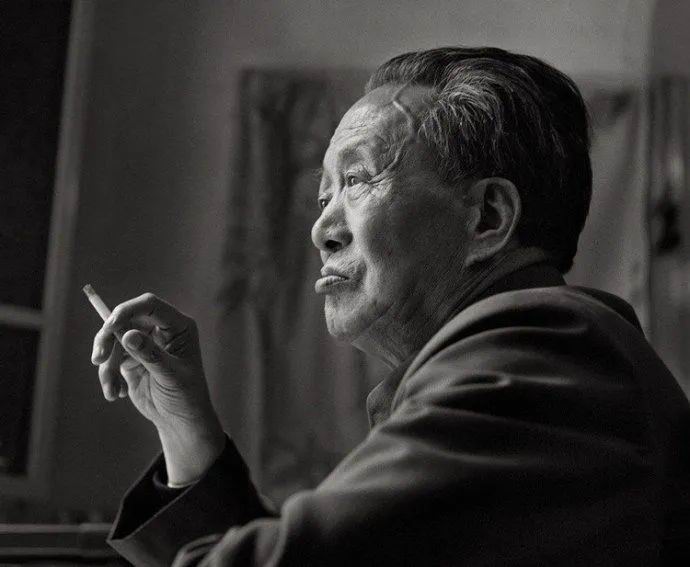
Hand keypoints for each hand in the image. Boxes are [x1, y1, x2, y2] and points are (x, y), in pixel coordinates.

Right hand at [91, 292, 224, 483]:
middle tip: (98, 359)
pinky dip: (108, 376)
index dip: (128, 310)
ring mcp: (144, 342)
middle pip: (125, 319)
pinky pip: (110, 359)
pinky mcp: (130, 358)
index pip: (149, 306)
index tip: (110, 325)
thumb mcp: (170, 376)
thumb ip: (150, 355)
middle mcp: (160, 330)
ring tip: (112, 391)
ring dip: (107, 365)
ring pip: (113, 340)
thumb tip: (127, 334)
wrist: (179, 420)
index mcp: (178, 326)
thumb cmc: (185, 396)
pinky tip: (117, 394)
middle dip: (108, 338)